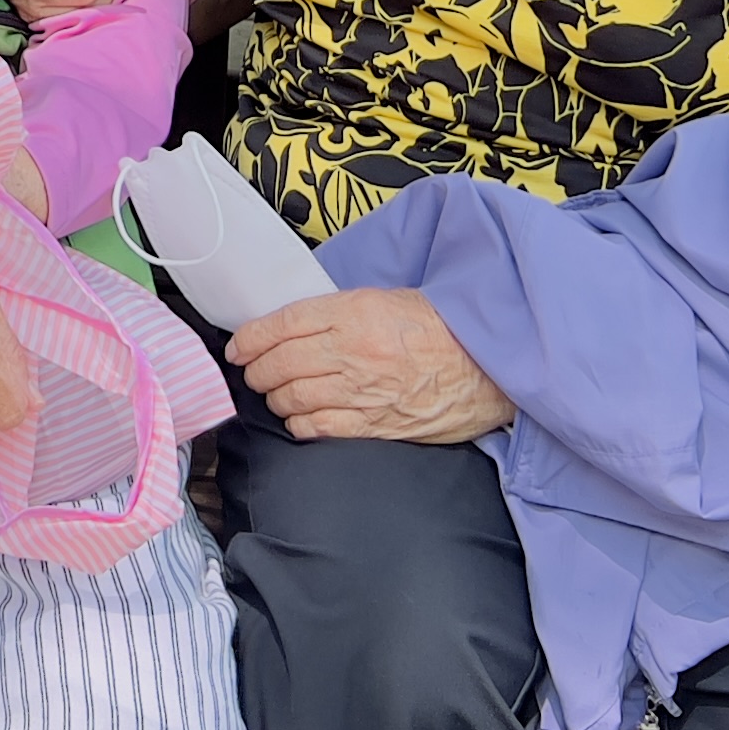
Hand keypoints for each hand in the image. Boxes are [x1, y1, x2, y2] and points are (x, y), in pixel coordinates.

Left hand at [228, 287, 513, 442]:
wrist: (490, 361)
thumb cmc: (442, 328)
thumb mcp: (384, 300)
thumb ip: (337, 313)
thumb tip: (293, 328)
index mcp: (353, 314)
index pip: (282, 325)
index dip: (251, 337)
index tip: (238, 346)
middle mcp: (352, 352)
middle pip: (280, 363)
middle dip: (257, 370)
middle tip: (252, 371)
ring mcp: (363, 392)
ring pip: (294, 398)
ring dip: (275, 398)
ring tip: (274, 394)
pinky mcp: (378, 425)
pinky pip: (321, 429)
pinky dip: (300, 425)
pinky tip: (298, 420)